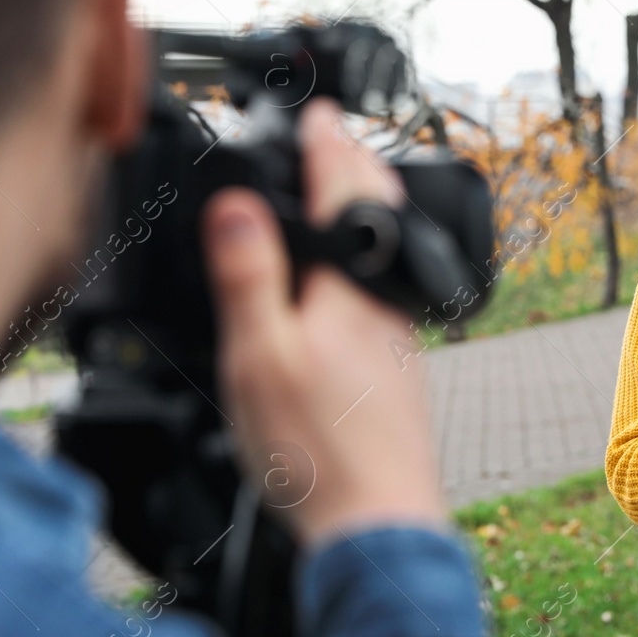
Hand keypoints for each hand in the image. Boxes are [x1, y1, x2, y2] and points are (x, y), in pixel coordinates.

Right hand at [201, 98, 446, 549]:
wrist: (380, 527)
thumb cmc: (317, 453)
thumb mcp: (259, 357)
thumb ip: (250, 275)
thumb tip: (239, 201)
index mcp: (352, 288)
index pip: (342, 191)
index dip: (325, 144)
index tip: (317, 109)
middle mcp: (385, 306)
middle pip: (378, 216)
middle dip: (354, 167)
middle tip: (335, 136)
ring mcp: (397, 341)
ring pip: (384, 254)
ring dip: (363, 211)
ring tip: (343, 197)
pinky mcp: (397, 375)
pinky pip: (383, 290)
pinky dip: (364, 260)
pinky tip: (349, 288)